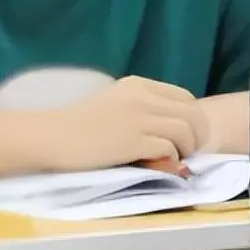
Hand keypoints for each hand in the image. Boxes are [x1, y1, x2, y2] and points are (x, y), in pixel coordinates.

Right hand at [36, 76, 209, 172]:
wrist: (51, 137)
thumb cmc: (80, 125)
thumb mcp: (116, 103)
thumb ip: (144, 107)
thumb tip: (175, 128)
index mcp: (139, 85)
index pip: (185, 97)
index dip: (194, 118)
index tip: (189, 136)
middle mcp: (143, 97)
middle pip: (192, 114)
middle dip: (197, 135)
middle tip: (190, 152)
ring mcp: (139, 118)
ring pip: (185, 131)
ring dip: (187, 149)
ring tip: (177, 159)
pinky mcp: (133, 141)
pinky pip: (169, 149)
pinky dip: (171, 159)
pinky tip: (161, 164)